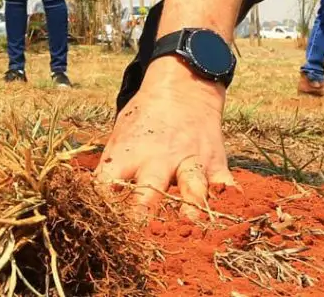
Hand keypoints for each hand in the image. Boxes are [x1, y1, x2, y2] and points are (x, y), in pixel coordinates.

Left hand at [96, 57, 233, 214]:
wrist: (182, 88)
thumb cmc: (144, 119)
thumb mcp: (120, 136)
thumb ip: (112, 168)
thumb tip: (91, 199)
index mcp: (128, 155)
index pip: (107, 183)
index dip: (101, 206)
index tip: (99, 225)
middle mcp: (158, 160)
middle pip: (149, 191)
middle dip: (142, 214)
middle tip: (136, 236)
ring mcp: (189, 162)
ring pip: (192, 187)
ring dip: (190, 206)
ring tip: (190, 223)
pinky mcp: (215, 163)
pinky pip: (225, 183)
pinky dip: (229, 197)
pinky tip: (231, 208)